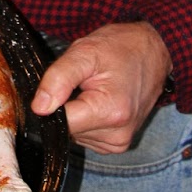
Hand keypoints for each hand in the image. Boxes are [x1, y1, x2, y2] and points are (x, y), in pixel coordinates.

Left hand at [30, 21, 172, 152]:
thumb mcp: (85, 52)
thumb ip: (58, 79)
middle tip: (81, 82)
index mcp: (110, 113)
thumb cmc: (120, 47)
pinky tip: (96, 100)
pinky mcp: (118, 144)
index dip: (51, 104)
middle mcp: (117, 135)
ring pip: (76, 134)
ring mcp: (119, 143)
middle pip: (68, 130)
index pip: (62, 123)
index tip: (57, 87)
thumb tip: (38, 108)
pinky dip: (86, 119)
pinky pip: (87, 136)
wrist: (153, 51)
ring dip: (76, 113)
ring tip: (91, 89)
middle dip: (66, 106)